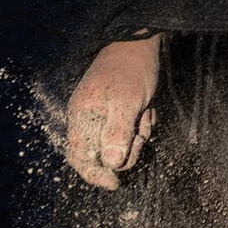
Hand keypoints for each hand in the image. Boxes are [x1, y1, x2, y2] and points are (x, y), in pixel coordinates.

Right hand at [65, 35, 161, 189]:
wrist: (141, 43)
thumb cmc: (131, 69)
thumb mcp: (126, 102)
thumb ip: (117, 132)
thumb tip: (111, 163)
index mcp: (81, 117)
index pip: (79, 157)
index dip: (94, 175)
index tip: (115, 184)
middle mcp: (88, 119)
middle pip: (104, 155)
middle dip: (127, 148)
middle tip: (140, 133)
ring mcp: (104, 116)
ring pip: (121, 144)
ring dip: (138, 135)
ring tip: (145, 114)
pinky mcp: (119, 113)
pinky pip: (131, 132)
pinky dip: (142, 125)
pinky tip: (148, 110)